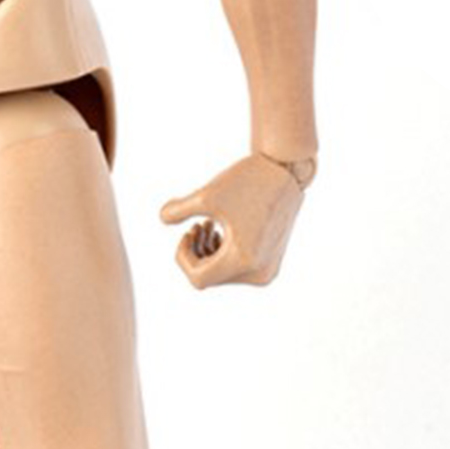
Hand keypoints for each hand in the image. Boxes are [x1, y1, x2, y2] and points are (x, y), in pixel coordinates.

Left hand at [160, 153, 309, 289]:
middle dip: (198, 252)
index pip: (198, 277)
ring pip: (224, 274)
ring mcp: (267, 271)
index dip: (183, 257)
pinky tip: (224, 229)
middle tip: (196, 225)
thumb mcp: (207, 194)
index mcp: (243, 260)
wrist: (287, 171)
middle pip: (211, 277)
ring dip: (210, 252)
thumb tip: (161, 218)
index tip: (185, 232)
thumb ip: (178, 209)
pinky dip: (226, 252)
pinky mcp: (272, 264)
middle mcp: (258, 273)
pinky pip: (240, 269)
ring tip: (210, 224)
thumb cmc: (248, 180)